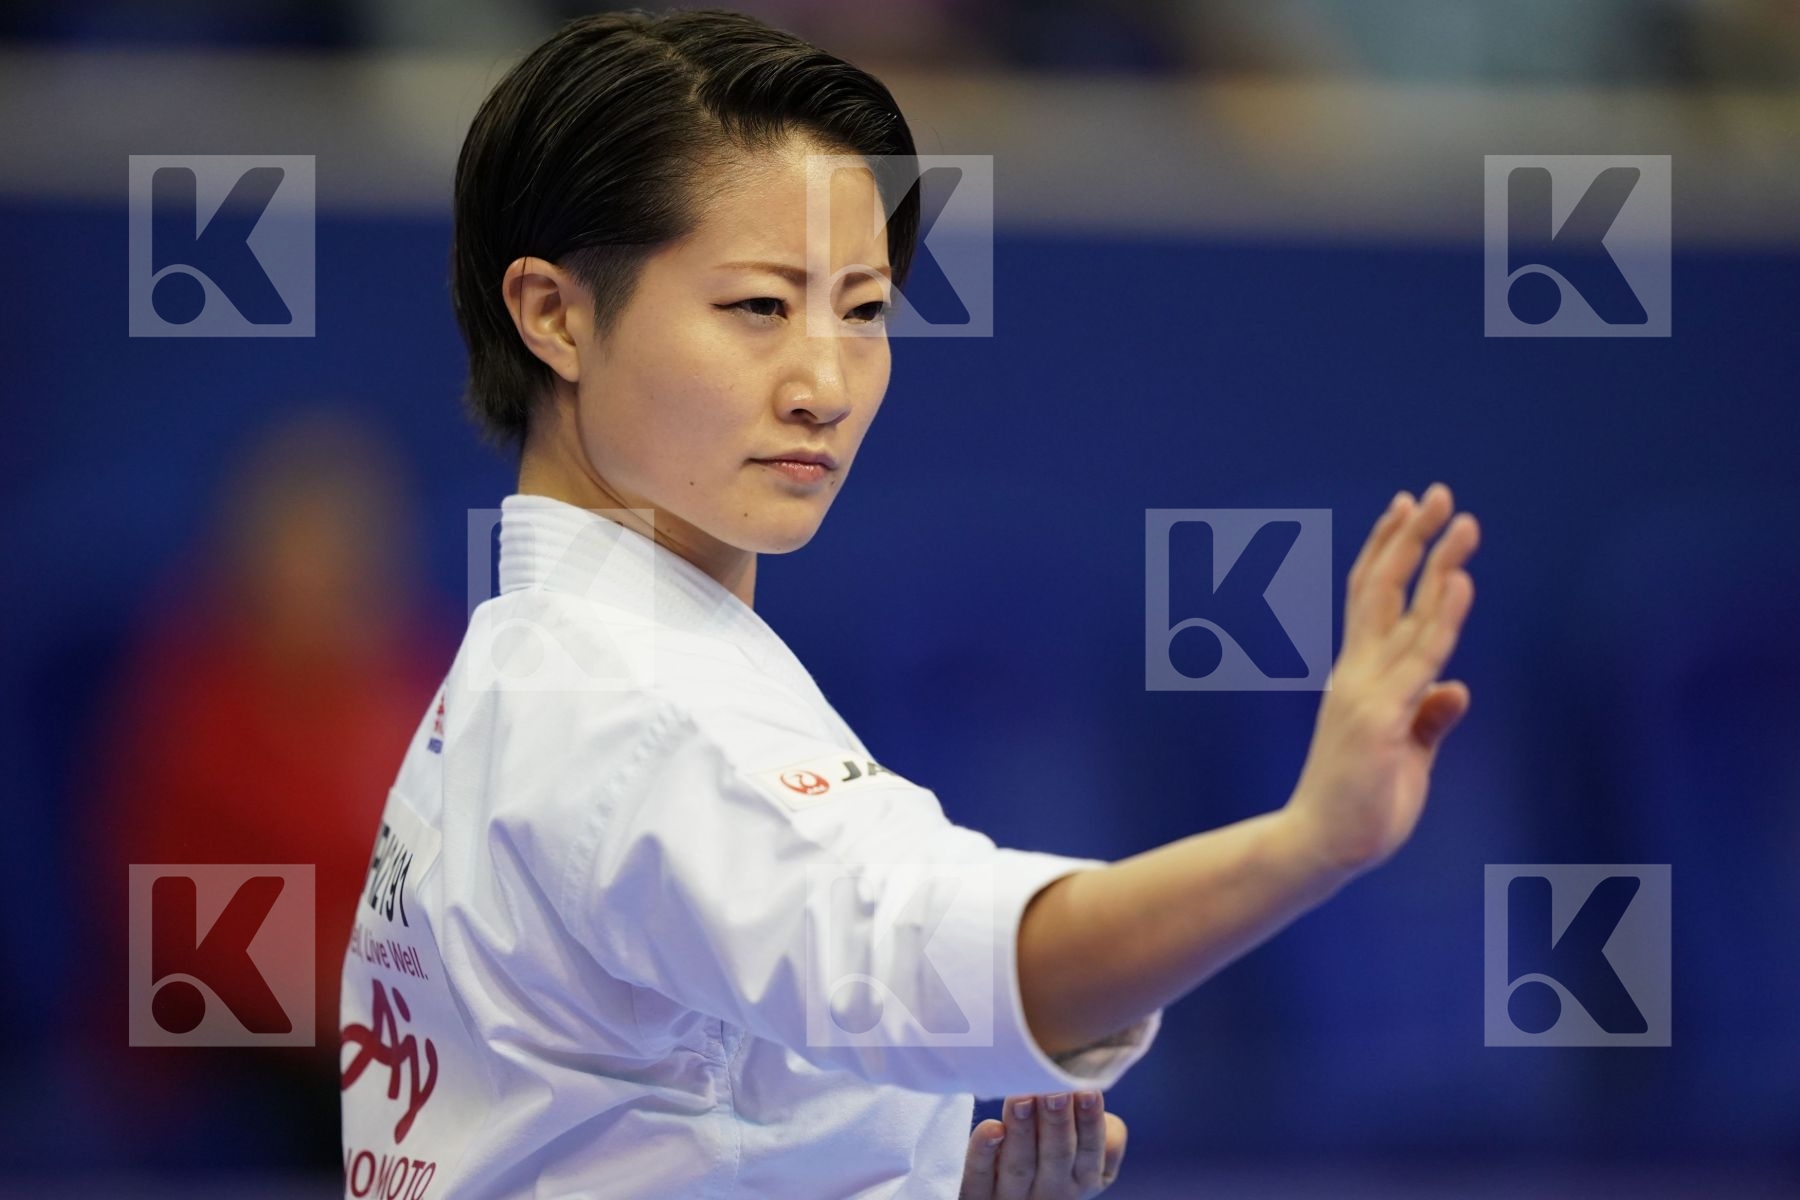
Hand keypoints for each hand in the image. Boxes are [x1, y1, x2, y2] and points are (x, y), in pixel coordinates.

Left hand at [958, 1091, 1125, 1199]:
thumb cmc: (1051, 1155)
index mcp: (1084, 1180)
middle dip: (1057, 1123)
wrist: (1007, 1191)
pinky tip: (991, 1127)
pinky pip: (979, 1175)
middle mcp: (1052, 1194)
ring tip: (1023, 1098)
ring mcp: (1012, 1197)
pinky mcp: (978, 1195)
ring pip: (1019, 1166)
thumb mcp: (1082, 1150)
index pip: (1090, 1152)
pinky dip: (984, 1151)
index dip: (1090, 1122)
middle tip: (1055, 1092)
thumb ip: (1096, 1127)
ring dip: (1022, 1131)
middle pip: (1057, 1158)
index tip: (1088, 1091)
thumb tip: (1089, 1089)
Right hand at [1284, 482, 1480, 876]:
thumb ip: (1428, 718)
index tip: (1406, 510)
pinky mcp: (1381, 718)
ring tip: (1462, 519)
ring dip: (1436, 562)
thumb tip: (1455, 689)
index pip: (1370, 600)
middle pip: (1381, 589)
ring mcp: (1367, 693)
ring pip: (1404, 612)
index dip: (1387, 552)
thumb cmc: (1361, 806)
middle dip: (1409, 537)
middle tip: (1434, 491)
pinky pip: (1419, 657)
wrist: (1323, 848)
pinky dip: (1441, 617)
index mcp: (1360, 680)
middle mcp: (1359, 675)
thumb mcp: (1405, 755)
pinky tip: (1459, 582)